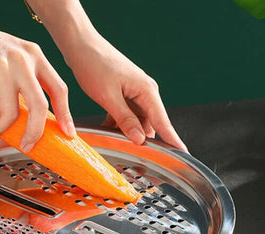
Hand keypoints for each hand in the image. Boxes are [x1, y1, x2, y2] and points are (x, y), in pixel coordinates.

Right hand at [0, 16, 75, 149]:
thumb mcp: (11, 56)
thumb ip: (25, 80)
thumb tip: (35, 119)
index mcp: (34, 55)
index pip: (59, 89)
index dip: (66, 115)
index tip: (68, 133)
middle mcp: (22, 60)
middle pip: (39, 107)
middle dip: (35, 132)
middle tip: (28, 145)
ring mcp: (3, 68)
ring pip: (10, 114)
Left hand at [66, 35, 186, 151]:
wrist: (81, 44)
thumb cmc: (94, 64)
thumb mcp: (108, 97)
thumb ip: (125, 120)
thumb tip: (140, 139)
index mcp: (147, 91)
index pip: (163, 122)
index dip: (173, 141)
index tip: (183, 154)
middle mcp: (145, 92)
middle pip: (151, 125)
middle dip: (143, 141)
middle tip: (134, 157)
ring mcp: (136, 93)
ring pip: (138, 123)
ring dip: (127, 133)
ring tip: (114, 141)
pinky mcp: (125, 95)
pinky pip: (127, 116)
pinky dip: (119, 125)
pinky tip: (108, 130)